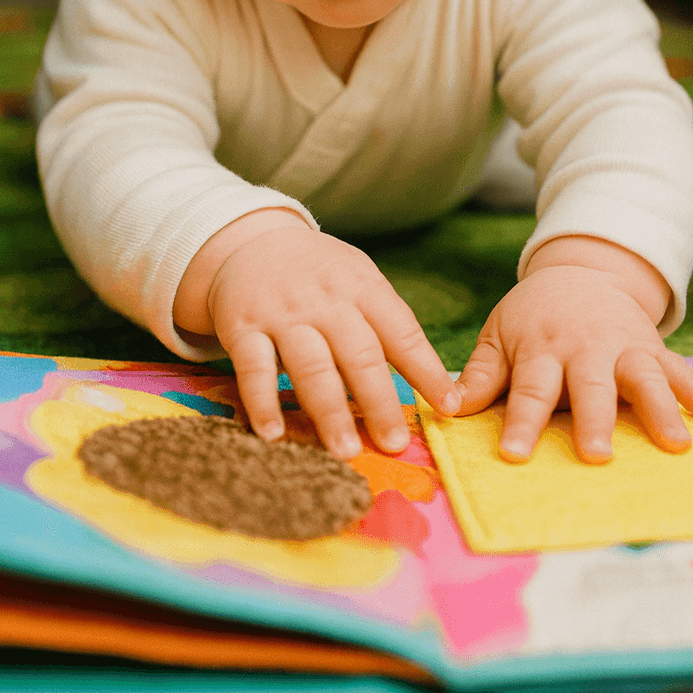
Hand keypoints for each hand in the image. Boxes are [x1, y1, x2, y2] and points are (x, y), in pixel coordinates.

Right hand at [178, 212, 459, 459]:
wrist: (250, 242)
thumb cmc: (319, 275)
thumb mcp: (359, 280)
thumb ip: (389, 324)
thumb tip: (432, 381)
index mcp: (363, 287)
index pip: (402, 332)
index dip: (427, 370)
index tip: (449, 406)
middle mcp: (326, 300)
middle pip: (359, 354)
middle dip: (379, 402)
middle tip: (395, 443)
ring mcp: (283, 314)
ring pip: (311, 366)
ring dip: (329, 411)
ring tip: (346, 450)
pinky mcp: (242, 328)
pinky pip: (253, 369)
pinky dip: (262, 402)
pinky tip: (273, 434)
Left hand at [454, 259, 692, 463]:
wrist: (580, 273)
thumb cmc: (532, 317)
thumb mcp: (498, 335)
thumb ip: (477, 375)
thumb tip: (447, 410)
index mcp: (540, 348)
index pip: (529, 389)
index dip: (521, 422)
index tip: (515, 455)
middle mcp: (585, 348)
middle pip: (590, 385)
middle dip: (595, 419)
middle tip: (597, 454)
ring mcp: (624, 347)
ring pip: (644, 378)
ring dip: (661, 410)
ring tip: (676, 445)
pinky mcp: (654, 348)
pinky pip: (682, 372)